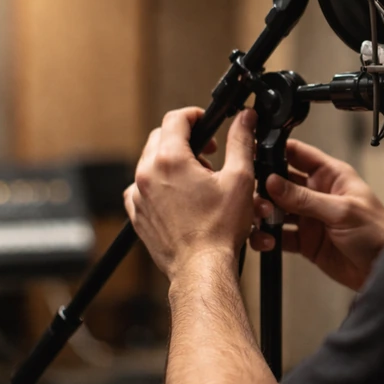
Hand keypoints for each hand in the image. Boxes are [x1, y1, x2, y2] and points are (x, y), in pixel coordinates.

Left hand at [124, 108, 257, 280]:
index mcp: (170, 160)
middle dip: (186, 138)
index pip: (176, 118)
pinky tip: (179, 196)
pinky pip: (141, 188)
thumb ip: (241, 141)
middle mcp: (148, 174)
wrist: (201, 268)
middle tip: (208, 152)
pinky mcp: (138, 214)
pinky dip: (158, 185)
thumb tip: (245, 119)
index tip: (207, 122)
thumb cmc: (220, 229)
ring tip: (197, 177)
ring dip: (172, 161)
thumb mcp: (240, 178)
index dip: (195, 115)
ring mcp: (139, 195)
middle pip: (161, 137)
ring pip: (150, 162)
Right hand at [250, 140, 383, 291]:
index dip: (277, 150)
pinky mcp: (305, 241)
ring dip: (265, 213)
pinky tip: (264, 239)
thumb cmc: (377, 233)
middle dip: (265, 186)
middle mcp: (317, 193)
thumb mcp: (341, 210)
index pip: (299, 154)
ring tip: (261, 219)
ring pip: (277, 209)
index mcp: (331, 175)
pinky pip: (280, 235)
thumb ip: (305, 197)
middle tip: (256, 195)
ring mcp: (310, 217)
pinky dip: (269, 237)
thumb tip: (274, 182)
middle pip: (281, 182)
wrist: (383, 269)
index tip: (255, 152)